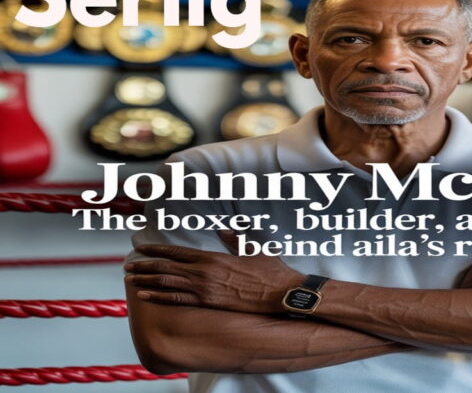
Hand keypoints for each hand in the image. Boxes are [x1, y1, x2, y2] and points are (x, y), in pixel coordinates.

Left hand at [124, 231, 303, 312]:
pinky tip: (145, 295)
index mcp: (212, 256)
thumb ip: (235, 239)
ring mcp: (204, 288)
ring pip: (167, 283)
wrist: (280, 292)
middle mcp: (204, 271)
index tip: (141, 247)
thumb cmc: (270, 271)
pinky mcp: (208, 303)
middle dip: (145, 265)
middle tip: (128, 265)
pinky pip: (177, 300)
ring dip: (146, 280)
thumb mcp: (253, 248)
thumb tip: (224, 231)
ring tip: (130, 279)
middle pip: (166, 267)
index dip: (157, 249)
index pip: (177, 251)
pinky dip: (159, 296)